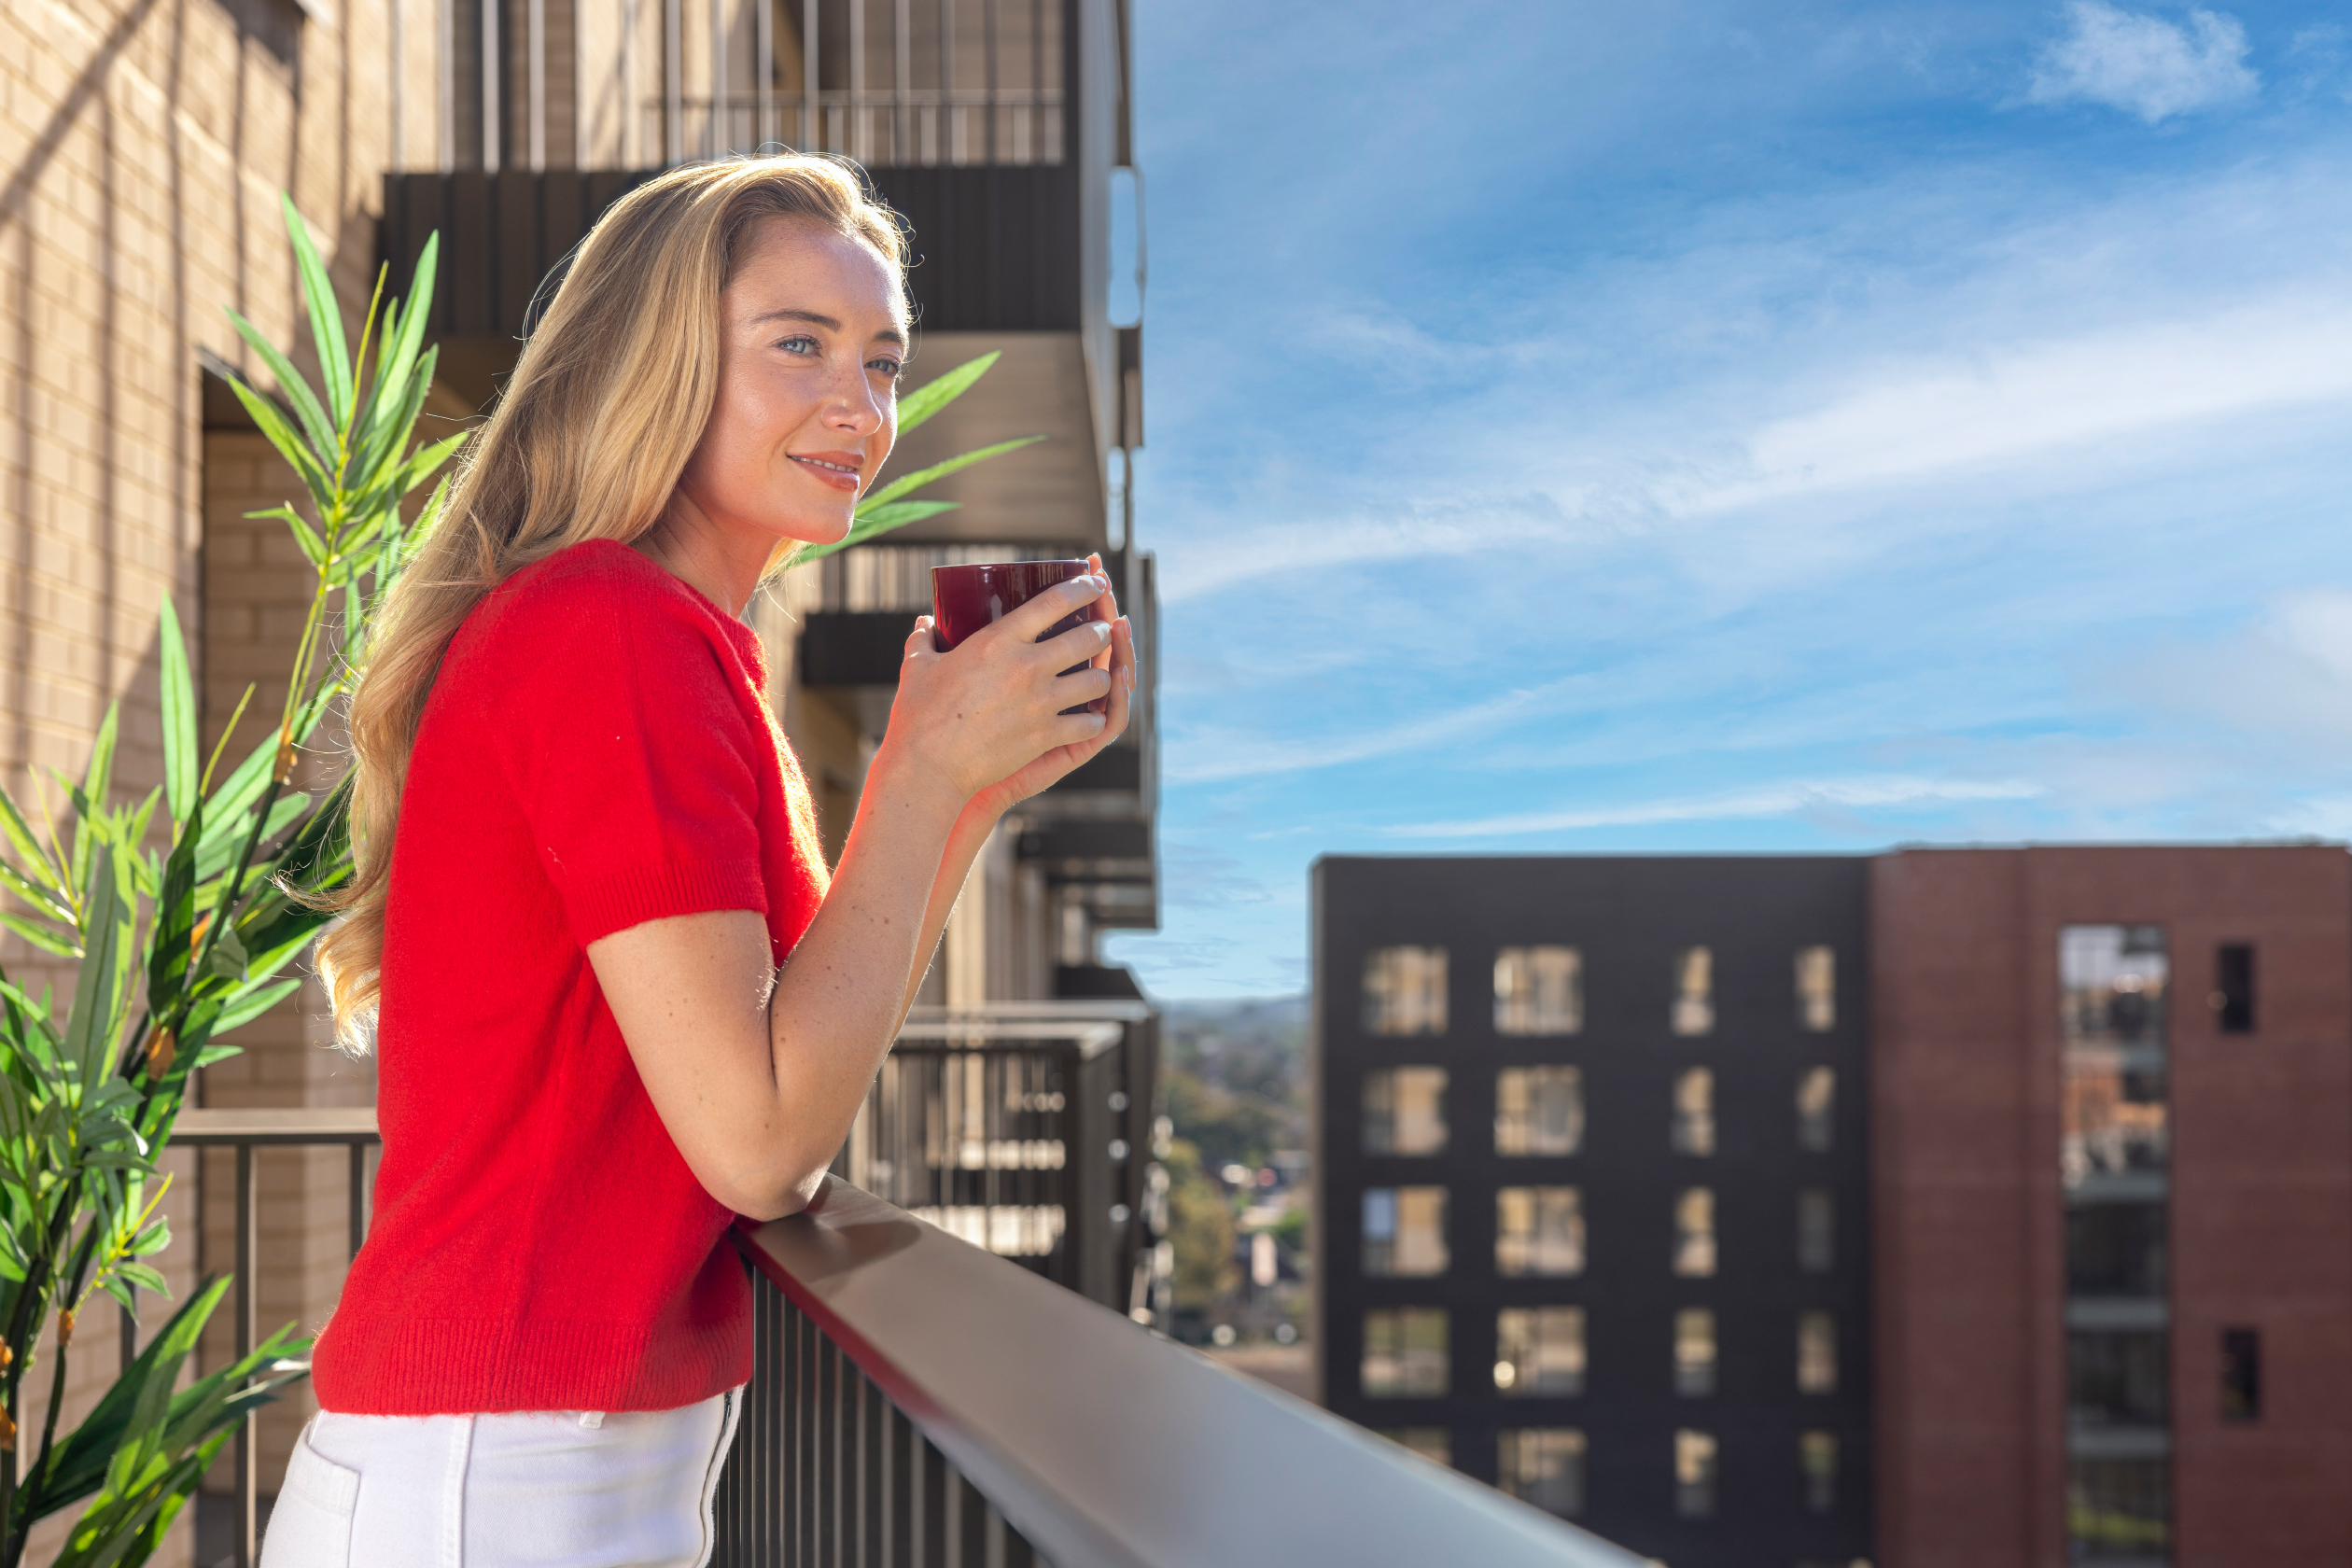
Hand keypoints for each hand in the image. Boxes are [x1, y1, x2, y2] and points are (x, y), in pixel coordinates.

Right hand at [876, 559, 1134, 807]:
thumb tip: (924, 621)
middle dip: (1102, 632)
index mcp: (998, 640)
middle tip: (1100, 633)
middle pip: (1088, 638)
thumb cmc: (919, 715)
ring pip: (1097, 680)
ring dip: (1102, 677)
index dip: (1084, 588)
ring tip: (1097, 676)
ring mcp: (1040, 703)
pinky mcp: (1045, 736)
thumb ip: (924, 638)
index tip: (1095, 583)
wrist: (928, 768)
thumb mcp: (917, 667)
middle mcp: (1026, 667)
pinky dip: (1092, 719)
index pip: (1055, 601)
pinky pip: (1089, 723)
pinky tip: (1088, 718)